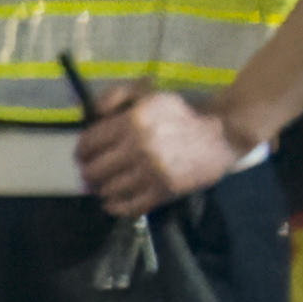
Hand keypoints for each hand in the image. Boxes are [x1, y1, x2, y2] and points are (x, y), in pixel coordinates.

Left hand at [76, 83, 247, 213]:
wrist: (221, 134)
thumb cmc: (181, 115)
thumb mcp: (149, 96)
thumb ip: (116, 96)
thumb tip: (94, 113)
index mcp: (132, 121)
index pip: (88, 144)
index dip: (81, 153)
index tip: (83, 157)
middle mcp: (139, 147)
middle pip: (94, 170)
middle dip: (88, 174)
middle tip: (91, 175)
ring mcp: (152, 170)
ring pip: (109, 189)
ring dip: (103, 189)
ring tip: (105, 186)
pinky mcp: (165, 189)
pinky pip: (130, 206)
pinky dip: (116, 206)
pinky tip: (113, 202)